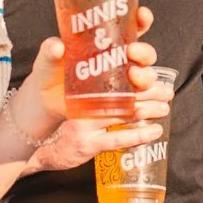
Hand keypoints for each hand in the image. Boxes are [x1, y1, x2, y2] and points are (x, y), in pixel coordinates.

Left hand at [14, 7, 156, 126]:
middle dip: (144, 51)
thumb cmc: (50, 71)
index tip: (142, 15)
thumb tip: (56, 46)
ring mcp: (121, 83)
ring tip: (133, 76)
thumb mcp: (47, 57)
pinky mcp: (118, 103)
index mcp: (107, 42)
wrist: (45, 100)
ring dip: (145, 75)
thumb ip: (50, 50)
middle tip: (132, 51)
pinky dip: (142, 104)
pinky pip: (139, 103)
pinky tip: (137, 106)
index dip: (142, 20)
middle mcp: (119, 61)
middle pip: (145, 53)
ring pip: (146, 76)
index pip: (132, 26)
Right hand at [18, 59, 174, 172]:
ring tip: (165, 106)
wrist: (36, 145)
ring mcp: (85, 122)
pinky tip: (155, 131)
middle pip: (123, 89)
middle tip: (166, 90)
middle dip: (149, 88)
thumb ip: (89, 77)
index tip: (147, 61)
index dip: (132, 57)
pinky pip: (118, 139)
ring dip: (149, 109)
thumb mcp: (69, 91)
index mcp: (78, 81)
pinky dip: (140, 135)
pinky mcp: (87, 143)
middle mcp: (81, 99)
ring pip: (125, 112)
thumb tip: (122, 63)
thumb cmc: (57, 115)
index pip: (108, 62)